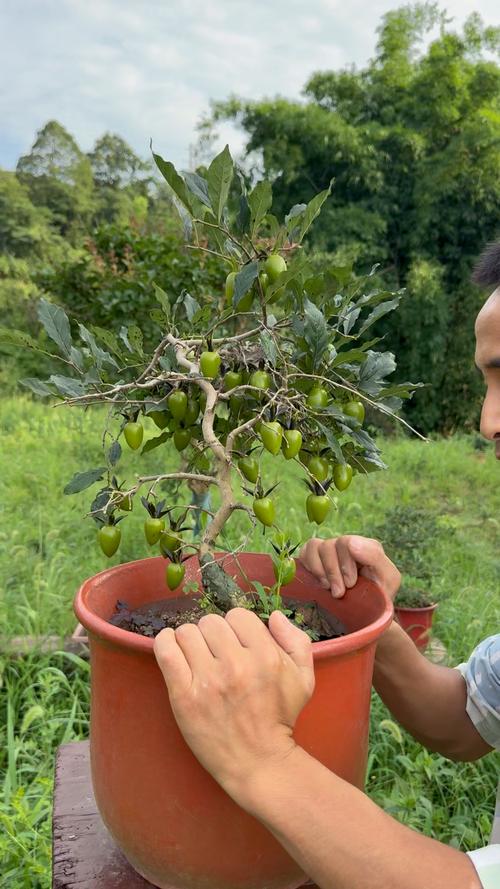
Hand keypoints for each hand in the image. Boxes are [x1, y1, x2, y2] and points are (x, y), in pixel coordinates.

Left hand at [154, 608, 314, 799]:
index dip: (236, 627)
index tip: (235, 644)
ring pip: (187, 632)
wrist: (259, 762)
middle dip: (213, 635)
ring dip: (190, 641)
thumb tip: (274, 616)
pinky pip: (165, 650)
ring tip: (196, 657)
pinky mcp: (183, 695)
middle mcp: (237, 665)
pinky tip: (173, 648)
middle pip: (210, 622)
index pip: (238, 615)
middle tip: (215, 653)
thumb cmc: (280, 718)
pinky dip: (166, 642)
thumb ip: (297, 641)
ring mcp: (208, 680)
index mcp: (266, 656)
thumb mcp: (304, 679)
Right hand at [300, 535, 400, 599]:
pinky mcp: (314, 560)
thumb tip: (351, 542)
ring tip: (328, 589)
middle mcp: (345, 545)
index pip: (347, 542)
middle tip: (339, 593)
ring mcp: (329, 551)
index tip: (350, 584)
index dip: (345, 564)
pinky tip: (318, 583)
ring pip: (314, 547)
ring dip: (320, 570)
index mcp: (365, 546)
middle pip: (329, 545)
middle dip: (333, 572)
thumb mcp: (389, 579)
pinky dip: (309, 567)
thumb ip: (375, 557)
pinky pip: (304, 553)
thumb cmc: (380, 598)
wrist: (368, 618)